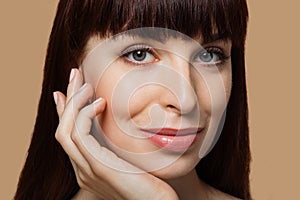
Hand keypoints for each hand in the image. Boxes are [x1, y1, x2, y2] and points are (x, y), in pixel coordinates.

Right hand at [53, 68, 178, 199]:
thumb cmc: (151, 185)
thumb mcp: (131, 162)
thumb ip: (121, 149)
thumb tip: (122, 128)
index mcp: (89, 168)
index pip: (70, 136)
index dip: (66, 111)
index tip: (70, 90)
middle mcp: (83, 170)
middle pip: (63, 129)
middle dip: (67, 99)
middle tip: (75, 74)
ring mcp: (87, 170)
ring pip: (66, 130)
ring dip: (74, 102)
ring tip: (86, 84)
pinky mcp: (98, 167)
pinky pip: (80, 135)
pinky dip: (85, 114)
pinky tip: (100, 103)